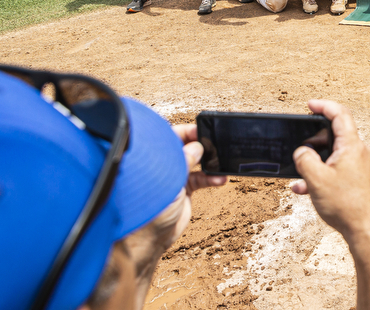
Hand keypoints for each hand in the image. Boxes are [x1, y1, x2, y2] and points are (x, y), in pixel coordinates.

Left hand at [125, 124, 226, 268]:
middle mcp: (164, 166)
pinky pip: (201, 179)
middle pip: (185, 148)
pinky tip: (220, 179)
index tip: (202, 130)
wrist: (150, 239)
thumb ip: (184, 162)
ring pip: (196, 163)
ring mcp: (175, 178)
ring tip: (220, 163)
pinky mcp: (185, 191)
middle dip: (201, 145)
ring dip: (210, 163)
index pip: (170, 137)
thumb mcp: (170, 182)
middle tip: (215, 144)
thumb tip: (197, 146)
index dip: (186, 131)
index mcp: (154, 160)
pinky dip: (212, 179)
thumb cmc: (149, 209)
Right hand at [291, 100, 369, 242]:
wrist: (365, 230)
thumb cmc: (346, 205)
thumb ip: (304, 159)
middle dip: (315, 137)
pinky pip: (337, 169)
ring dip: (315, 161)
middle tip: (301, 140)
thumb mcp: (316, 179)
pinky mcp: (359, 179)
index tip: (310, 104)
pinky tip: (307, 189)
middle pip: (336, 134)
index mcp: (352, 146)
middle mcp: (360, 152)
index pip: (340, 114)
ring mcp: (361, 166)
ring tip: (300, 174)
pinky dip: (322, 174)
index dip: (324, 106)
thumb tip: (302, 152)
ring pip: (334, 155)